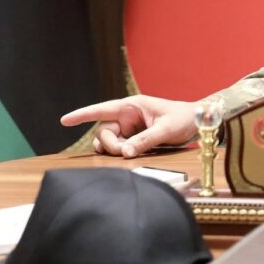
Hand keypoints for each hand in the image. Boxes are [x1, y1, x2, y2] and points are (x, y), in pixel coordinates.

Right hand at [60, 96, 197, 158]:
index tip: (64, 120)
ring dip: (114, 150)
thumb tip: (125, 153)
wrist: (199, 122)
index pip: (101, 109)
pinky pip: (120, 147)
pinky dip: (120, 153)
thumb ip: (145, 140)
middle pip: (104, 132)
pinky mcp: (135, 139)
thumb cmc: (184, 118)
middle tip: (124, 152)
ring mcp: (131, 128)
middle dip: (110, 144)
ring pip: (110, 142)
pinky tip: (126, 156)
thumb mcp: (166, 129)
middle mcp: (128, 116)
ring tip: (127, 153)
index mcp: (132, 106)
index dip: (82, 115)